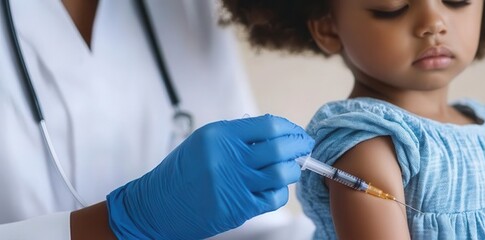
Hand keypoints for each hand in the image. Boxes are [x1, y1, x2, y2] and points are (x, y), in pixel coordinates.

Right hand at [106, 114, 313, 238]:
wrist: (155, 207)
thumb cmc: (181, 174)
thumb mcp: (204, 144)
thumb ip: (237, 137)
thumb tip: (276, 134)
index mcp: (219, 136)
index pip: (268, 126)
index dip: (290, 129)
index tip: (297, 133)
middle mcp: (228, 157)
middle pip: (280, 147)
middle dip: (299, 147)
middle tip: (304, 148)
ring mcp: (234, 184)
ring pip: (282, 173)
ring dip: (293, 170)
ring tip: (291, 169)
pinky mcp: (238, 208)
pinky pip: (274, 198)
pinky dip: (280, 192)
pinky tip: (274, 189)